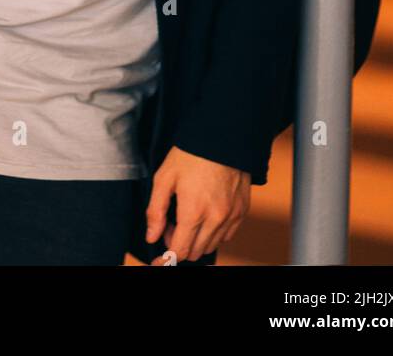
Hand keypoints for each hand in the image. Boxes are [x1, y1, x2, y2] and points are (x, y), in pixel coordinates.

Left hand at [145, 146, 249, 263]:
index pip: (181, 251)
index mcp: (194, 211)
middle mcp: (216, 218)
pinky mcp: (242, 211)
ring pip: (212, 245)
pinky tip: (205, 214)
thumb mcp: (164, 177)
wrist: (222, 136)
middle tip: (172, 223)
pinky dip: (214, 233)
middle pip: (196, 252)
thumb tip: (151, 236)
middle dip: (180, 244)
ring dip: (197, 240)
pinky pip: (227, 235)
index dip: (167, 256)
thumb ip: (155, 210)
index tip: (159, 256)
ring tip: (188, 216)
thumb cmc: (191, 154)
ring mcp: (231, 216)